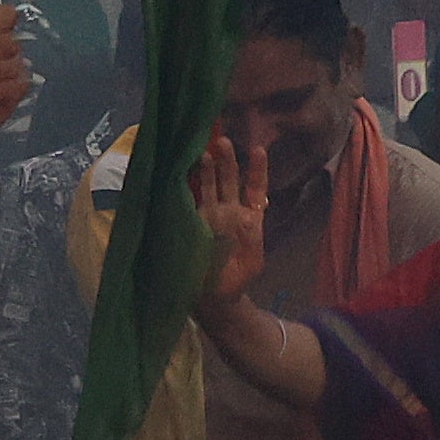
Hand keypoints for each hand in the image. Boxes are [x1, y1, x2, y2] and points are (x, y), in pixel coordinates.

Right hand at [188, 124, 269, 304]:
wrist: (216, 299)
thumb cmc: (237, 279)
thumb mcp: (254, 261)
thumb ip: (252, 239)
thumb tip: (246, 218)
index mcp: (249, 217)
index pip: (254, 187)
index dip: (256, 169)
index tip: (257, 149)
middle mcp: (227, 212)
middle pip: (228, 180)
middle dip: (226, 160)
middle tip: (222, 140)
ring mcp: (208, 217)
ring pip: (209, 187)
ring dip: (207, 169)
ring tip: (204, 151)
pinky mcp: (193, 226)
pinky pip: (190, 205)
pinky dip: (187, 191)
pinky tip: (182, 176)